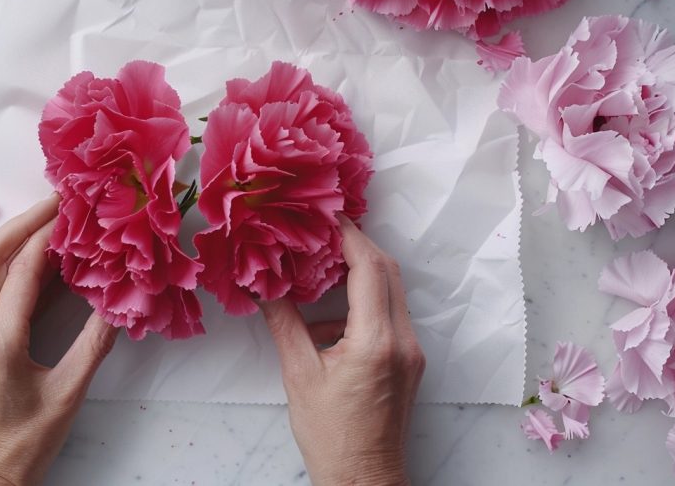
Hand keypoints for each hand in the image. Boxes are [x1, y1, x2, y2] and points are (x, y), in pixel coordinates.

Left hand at [0, 196, 118, 485]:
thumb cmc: (20, 447)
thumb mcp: (66, 398)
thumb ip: (93, 347)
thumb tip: (119, 304)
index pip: (23, 270)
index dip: (48, 233)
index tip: (72, 207)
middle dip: (23, 221)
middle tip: (57, 199)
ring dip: (11, 238)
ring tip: (47, 220)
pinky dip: (4, 263)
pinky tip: (31, 260)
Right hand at [259, 218, 424, 485]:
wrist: (363, 479)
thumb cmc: (332, 437)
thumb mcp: (299, 376)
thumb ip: (284, 323)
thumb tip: (263, 286)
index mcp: (375, 342)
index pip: (368, 268)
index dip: (348, 234)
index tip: (326, 214)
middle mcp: (402, 341)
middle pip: (387, 271)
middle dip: (356, 244)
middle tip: (323, 229)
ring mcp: (411, 351)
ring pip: (391, 290)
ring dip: (360, 272)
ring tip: (320, 267)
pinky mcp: (409, 361)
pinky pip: (389, 315)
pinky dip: (363, 302)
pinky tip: (328, 321)